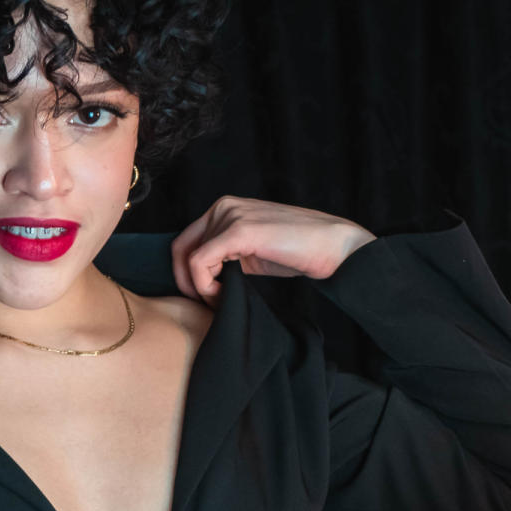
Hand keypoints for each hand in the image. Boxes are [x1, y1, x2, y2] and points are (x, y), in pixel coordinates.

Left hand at [168, 196, 375, 307]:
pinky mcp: (238, 231)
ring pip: (189, 258)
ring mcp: (230, 215)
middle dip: (188, 282)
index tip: (205, 296)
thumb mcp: (251, 253)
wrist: (330, 247)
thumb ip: (226, 257)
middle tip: (209, 303)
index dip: (186, 274)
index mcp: (224, 209)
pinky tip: (223, 296)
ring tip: (223, 300)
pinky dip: (205, 286)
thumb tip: (201, 279)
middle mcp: (223, 207)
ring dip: (201, 288)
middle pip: (180, 249)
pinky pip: (200, 262)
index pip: (185, 242)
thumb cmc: (296, 253)